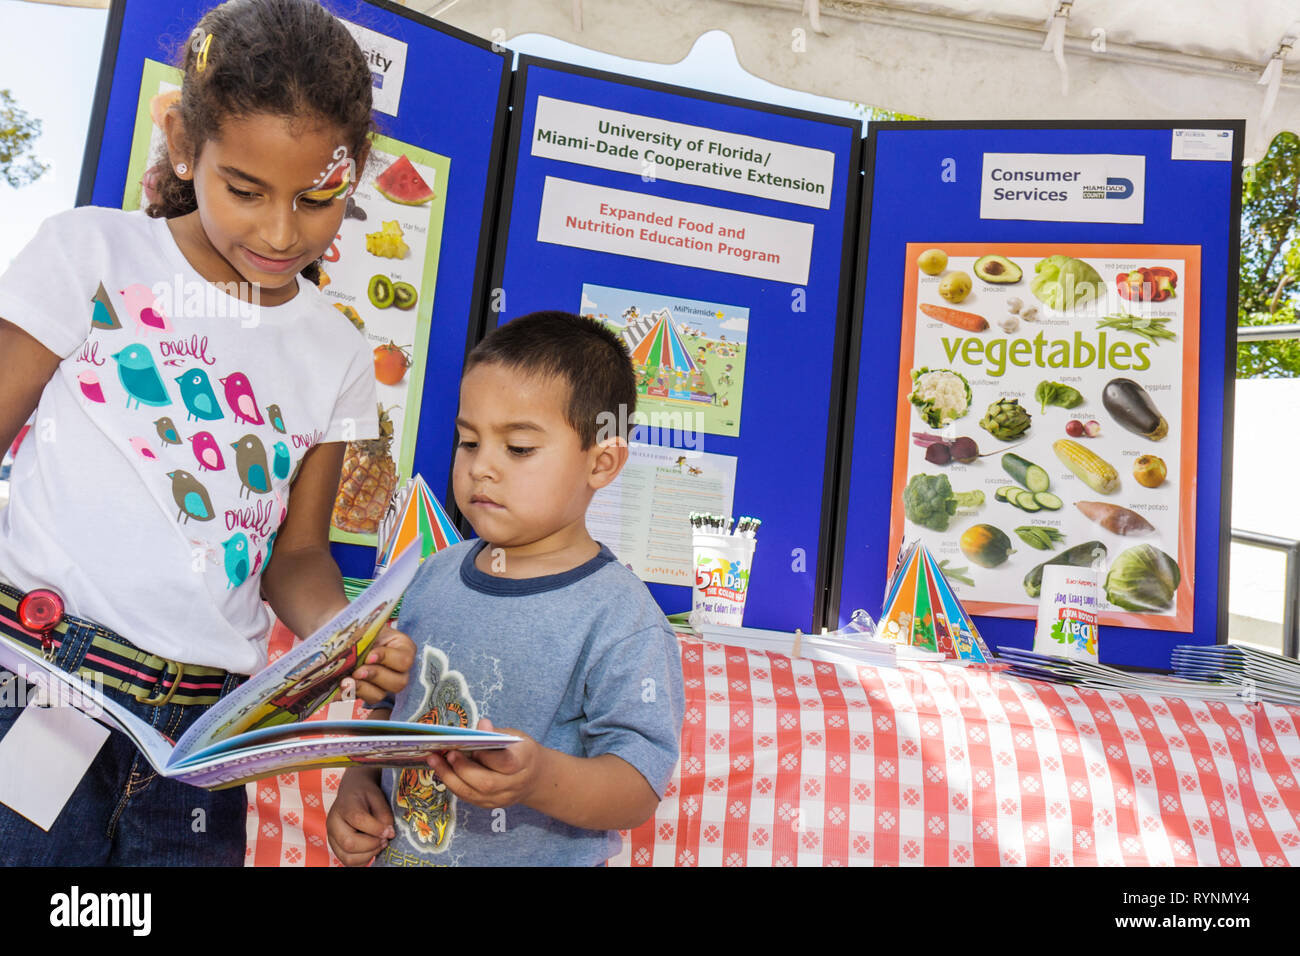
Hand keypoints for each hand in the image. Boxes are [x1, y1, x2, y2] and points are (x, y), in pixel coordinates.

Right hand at [326, 768, 394, 865]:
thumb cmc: (365, 794)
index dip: (377, 829)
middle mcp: (333, 823)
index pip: (358, 820)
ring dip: (368, 855)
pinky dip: (363, 860)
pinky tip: (372, 849)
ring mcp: (332, 838)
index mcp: (344, 806)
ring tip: (379, 845)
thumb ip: (384, 814)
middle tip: (385, 840)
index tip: (390, 831)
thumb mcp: (378, 797)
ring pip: (348, 857)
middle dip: (372, 845)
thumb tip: (389, 834)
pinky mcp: (335, 848)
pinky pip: (348, 862)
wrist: (351, 792)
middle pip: (349, 843)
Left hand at [342, 624, 413, 704]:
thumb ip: (365, 633)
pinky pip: (359, 700)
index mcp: (402, 648)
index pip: (405, 660)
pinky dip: (347, 695)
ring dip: (361, 689)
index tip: (369, 656)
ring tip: (344, 682)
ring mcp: (382, 684)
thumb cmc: (357, 626)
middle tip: (357, 672)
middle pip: (398, 683)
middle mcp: (397, 669)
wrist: (338, 633)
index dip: (387, 659)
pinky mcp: (366, 692)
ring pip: (380, 695)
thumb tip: (356, 645)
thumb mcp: (366, 625)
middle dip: (375, 676)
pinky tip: (337, 692)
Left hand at [425, 718, 544, 810]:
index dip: (487, 757)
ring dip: (450, 778)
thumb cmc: (520, 752)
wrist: (534, 778)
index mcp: (524, 762)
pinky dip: (453, 784)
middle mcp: (514, 784)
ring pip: (473, 794)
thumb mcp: (514, 737)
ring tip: (434, 761)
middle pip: (486, 783)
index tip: (473, 746)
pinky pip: (468, 798)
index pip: (506, 763)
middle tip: (447, 753)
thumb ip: (496, 733)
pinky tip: (442, 771)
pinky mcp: (490, 805)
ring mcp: (502, 799)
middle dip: (463, 769)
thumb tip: (481, 725)